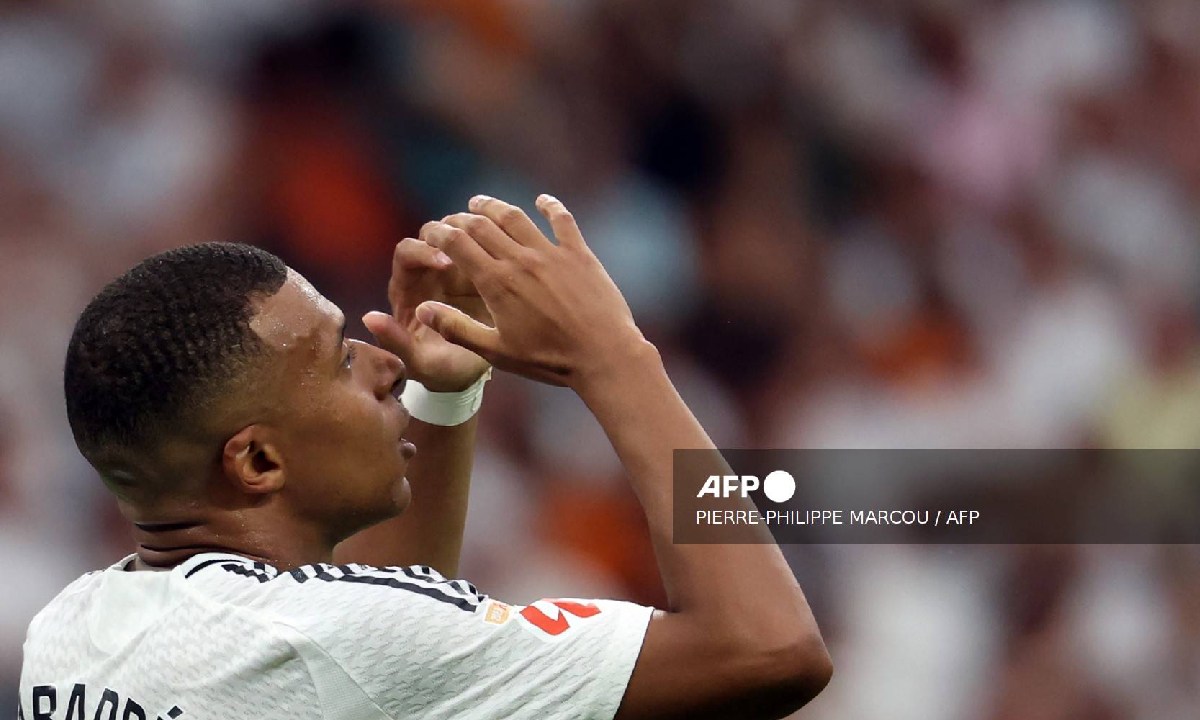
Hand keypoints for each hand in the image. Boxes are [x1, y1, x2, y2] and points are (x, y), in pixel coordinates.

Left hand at [363, 237, 491, 391]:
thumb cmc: (440, 369)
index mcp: (407, 289)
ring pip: (457, 235)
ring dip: (473, 235)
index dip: (423, 252)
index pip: (406, 253)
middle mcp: (427, 273)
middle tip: (475, 247)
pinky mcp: (477, 273)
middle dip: (450, 235)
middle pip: (431, 235)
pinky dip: (490, 244)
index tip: (447, 263)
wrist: (471, 376)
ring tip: (495, 249)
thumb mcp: (418, 363)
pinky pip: (481, 249)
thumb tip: (368, 317)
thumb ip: (394, 342)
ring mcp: (454, 271)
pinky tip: (508, 254)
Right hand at [412, 194, 647, 387]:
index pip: (457, 244)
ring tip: (480, 202)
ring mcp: (551, 253)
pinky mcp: (579, 254)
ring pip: (516, 217)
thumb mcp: (496, 351)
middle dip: (461, 218)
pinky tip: (542, 200)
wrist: (603, 355)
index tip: (431, 231)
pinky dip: (550, 206)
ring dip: (494, 206)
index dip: (439, 233)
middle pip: (482, 226)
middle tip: (452, 218)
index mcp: (496, 283)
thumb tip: (422, 310)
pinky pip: (562, 221)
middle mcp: (521, 260)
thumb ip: (457, 328)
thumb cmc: (548, 359)